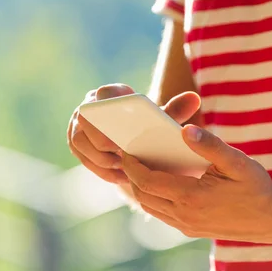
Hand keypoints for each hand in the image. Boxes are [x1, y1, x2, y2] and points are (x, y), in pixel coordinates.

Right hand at [67, 84, 201, 184]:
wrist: (134, 136)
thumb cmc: (150, 125)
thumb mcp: (162, 119)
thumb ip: (175, 110)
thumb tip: (194, 98)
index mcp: (111, 93)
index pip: (103, 95)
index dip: (110, 111)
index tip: (125, 129)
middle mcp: (89, 104)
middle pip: (86, 119)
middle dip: (103, 140)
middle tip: (123, 156)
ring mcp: (78, 123)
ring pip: (79, 140)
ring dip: (101, 157)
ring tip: (125, 170)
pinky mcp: (77, 142)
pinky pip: (82, 156)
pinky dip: (101, 169)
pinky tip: (120, 177)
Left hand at [121, 125, 271, 243]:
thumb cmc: (257, 187)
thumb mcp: (236, 162)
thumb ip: (210, 145)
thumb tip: (185, 129)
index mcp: (192, 197)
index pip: (148, 182)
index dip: (132, 166)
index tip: (125, 150)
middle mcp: (185, 215)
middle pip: (144, 195)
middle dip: (131, 176)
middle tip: (128, 156)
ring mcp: (187, 226)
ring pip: (151, 207)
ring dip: (141, 189)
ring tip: (138, 168)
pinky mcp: (192, 230)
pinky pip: (163, 215)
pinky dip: (154, 199)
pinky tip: (159, 184)